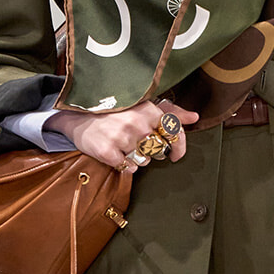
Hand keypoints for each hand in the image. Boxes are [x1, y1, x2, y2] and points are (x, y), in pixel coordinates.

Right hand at [50, 99, 199, 170]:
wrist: (79, 116)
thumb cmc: (114, 110)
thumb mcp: (142, 105)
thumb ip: (170, 113)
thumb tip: (194, 117)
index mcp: (148, 110)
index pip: (175, 132)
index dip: (180, 146)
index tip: (176, 155)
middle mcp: (137, 124)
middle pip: (159, 150)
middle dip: (152, 151)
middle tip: (139, 143)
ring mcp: (121, 138)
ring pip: (144, 161)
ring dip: (138, 158)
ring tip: (125, 145)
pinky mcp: (107, 151)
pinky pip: (128, 168)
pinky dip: (125, 164)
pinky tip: (117, 153)